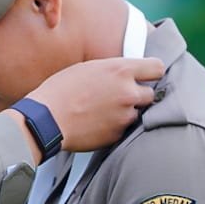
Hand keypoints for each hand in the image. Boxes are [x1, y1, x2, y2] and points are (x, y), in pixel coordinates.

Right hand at [23, 57, 163, 153]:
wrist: (47, 120)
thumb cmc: (61, 90)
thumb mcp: (89, 68)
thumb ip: (113, 70)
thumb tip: (126, 74)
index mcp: (121, 70)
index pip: (157, 68)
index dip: (152, 72)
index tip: (147, 76)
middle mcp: (128, 93)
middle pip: (151, 94)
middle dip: (139, 95)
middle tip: (121, 96)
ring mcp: (124, 116)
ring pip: (136, 113)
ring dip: (125, 112)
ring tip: (102, 111)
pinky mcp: (117, 135)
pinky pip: (123, 129)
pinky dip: (114, 126)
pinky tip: (96, 123)